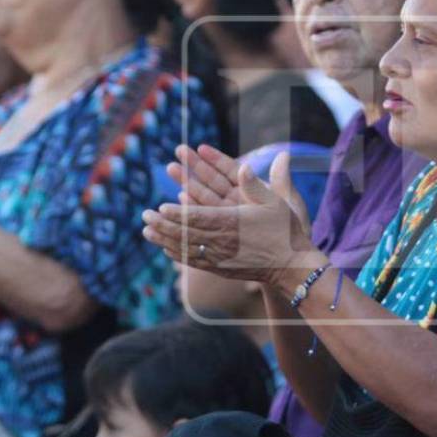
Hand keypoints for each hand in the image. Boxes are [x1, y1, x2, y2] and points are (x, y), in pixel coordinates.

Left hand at [143, 155, 318, 288]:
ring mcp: (220, 258)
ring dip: (164, 239)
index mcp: (233, 222)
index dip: (178, 214)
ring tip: (146, 232)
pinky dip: (177, 254)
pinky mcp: (221, 269)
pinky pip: (194, 262)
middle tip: (145, 216)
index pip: (199, 218)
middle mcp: (223, 242)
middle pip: (186, 233)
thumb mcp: (276, 202)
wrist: (291, 266)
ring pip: (186, 248)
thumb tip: (244, 166)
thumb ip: (256, 185)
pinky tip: (166, 249)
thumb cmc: (285, 231)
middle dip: (163, 224)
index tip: (160, 208)